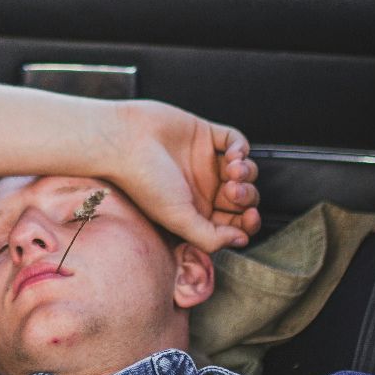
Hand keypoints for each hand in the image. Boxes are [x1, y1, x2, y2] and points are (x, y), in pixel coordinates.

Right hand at [109, 101, 261, 253]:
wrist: (124, 141)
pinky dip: (241, 148)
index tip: (250, 218)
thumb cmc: (143, 182)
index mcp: (195, 211)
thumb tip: (240, 240)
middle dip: (246, 196)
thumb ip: (210, 237)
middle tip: (232, 191)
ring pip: (244, 171)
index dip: (247, 223)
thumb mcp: (178, 219)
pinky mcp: (205, 134)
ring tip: (232, 170)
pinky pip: (236, 141)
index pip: (234, 222)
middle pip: (244, 198)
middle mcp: (202, 188)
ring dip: (247, 172)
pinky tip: (232, 154)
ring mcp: (205, 161)